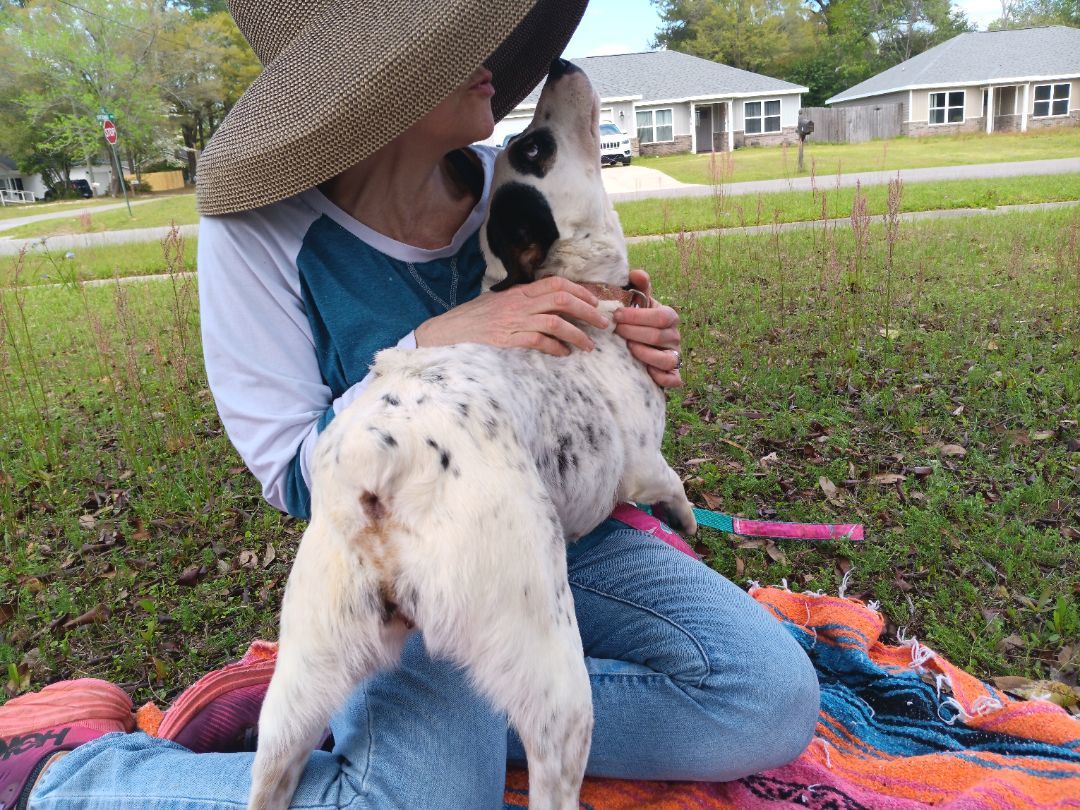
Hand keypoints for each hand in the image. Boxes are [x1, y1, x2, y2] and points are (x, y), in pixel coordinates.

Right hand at [414, 275, 608, 355]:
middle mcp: (518, 304)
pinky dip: (555, 348)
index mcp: (519, 292)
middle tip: (603, 323)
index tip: (595, 301)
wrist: (446, 332)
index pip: (556, 283)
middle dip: (588, 311)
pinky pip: (538, 342)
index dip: (580, 290)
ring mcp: (512, 322)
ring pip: (554, 322)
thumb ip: (523, 302)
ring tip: (590, 345)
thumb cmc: (473, 318)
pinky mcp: (506, 340)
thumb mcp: (499, 302)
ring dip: (577, 334)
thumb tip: (548, 305)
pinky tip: (564, 354)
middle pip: (561, 299)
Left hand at [612, 269, 682, 388]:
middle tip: (616, 331)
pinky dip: (662, 377)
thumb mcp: (639, 303)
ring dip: (645, 354)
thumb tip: (635, 273)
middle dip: (634, 333)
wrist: (642, 345)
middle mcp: (675, 336)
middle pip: (658, 336)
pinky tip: (646, 372)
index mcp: (669, 317)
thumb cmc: (639, 321)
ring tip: (629, 349)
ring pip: (666, 359)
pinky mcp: (673, 374)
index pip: (659, 316)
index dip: (637, 316)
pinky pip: (673, 379)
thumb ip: (639, 288)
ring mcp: (675, 356)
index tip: (616, 315)